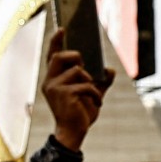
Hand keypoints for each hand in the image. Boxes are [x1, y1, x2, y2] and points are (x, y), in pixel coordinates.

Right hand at [41, 28, 113, 151]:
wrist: (75, 133)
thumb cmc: (79, 114)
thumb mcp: (91, 94)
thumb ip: (100, 81)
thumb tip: (110, 70)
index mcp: (53, 80)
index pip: (51, 56)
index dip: (55, 42)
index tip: (62, 29)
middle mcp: (50, 82)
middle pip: (60, 57)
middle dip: (75, 56)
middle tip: (84, 63)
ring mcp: (55, 88)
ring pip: (78, 71)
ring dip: (90, 82)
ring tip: (93, 95)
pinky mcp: (64, 94)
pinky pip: (86, 85)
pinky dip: (95, 94)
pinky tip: (96, 104)